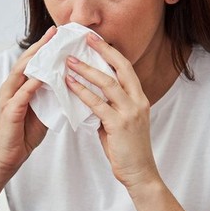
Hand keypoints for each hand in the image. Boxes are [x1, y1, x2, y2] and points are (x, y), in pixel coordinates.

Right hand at [0, 26, 55, 179]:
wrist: (9, 157)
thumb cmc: (24, 134)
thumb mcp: (43, 110)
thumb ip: (51, 95)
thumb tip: (69, 82)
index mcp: (19, 86)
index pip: (32, 61)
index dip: (44, 47)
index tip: (58, 34)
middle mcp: (11, 88)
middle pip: (25, 61)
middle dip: (40, 46)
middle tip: (54, 32)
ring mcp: (8, 99)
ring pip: (21, 73)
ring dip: (35, 59)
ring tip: (49, 47)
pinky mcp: (9, 112)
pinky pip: (22, 94)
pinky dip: (32, 84)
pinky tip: (43, 77)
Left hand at [64, 35, 161, 191]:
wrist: (139, 173)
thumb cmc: (128, 150)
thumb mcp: (120, 123)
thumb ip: (109, 109)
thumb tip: (91, 98)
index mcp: (140, 99)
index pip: (126, 69)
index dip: (111, 52)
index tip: (97, 40)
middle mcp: (138, 101)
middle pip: (120, 68)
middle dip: (102, 51)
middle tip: (85, 38)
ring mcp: (130, 112)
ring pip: (108, 83)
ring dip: (87, 70)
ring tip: (70, 61)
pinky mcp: (119, 124)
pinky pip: (98, 103)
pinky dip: (82, 92)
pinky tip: (69, 85)